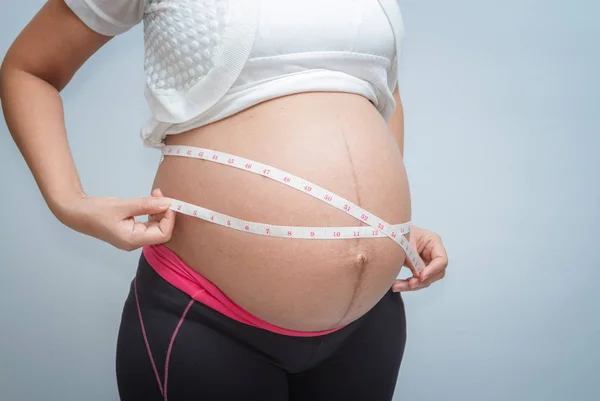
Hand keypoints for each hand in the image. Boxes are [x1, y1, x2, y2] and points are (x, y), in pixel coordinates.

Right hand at [59, 188, 175, 250]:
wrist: (77, 213)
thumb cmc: (95, 211)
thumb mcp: (122, 206)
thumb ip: (145, 205)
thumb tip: (167, 203)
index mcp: (133, 240)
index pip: (163, 234)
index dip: (169, 218)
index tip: (168, 201)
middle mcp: (135, 242)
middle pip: (162, 231)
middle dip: (165, 213)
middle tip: (160, 194)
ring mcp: (133, 237)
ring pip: (156, 226)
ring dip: (159, 210)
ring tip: (155, 194)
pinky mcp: (132, 231)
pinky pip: (149, 223)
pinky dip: (152, 212)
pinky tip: (150, 200)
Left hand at [392, 225, 447, 291]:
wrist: (388, 232)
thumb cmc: (398, 232)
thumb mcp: (405, 243)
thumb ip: (413, 259)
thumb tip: (418, 276)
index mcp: (433, 242)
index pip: (441, 260)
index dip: (432, 270)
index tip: (420, 276)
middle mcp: (433, 253)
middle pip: (436, 273)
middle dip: (423, 281)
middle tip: (410, 284)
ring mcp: (426, 261)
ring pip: (426, 279)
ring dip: (413, 285)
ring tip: (397, 286)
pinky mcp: (418, 268)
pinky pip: (417, 280)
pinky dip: (407, 284)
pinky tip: (397, 285)